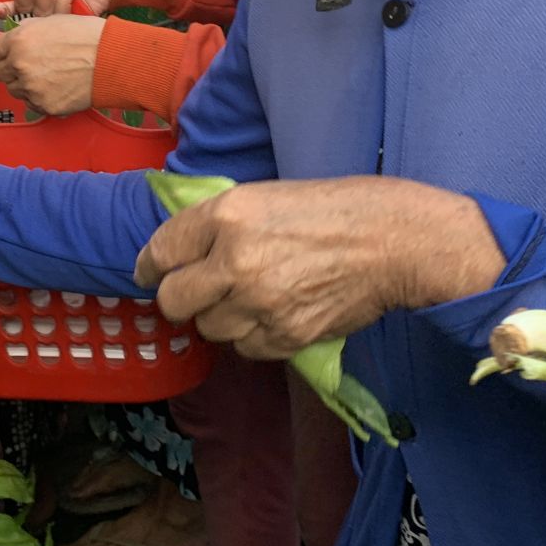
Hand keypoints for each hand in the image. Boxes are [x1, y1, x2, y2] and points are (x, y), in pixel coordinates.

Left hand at [0, 14, 104, 115]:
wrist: (113, 59)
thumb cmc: (88, 37)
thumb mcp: (51, 21)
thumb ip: (25, 32)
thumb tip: (13, 38)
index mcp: (19, 41)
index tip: (1, 53)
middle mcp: (20, 66)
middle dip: (8, 68)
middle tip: (25, 63)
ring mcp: (32, 89)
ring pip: (14, 90)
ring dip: (24, 83)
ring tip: (46, 74)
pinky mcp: (45, 106)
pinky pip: (32, 103)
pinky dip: (39, 97)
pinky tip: (55, 85)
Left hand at [132, 177, 502, 358]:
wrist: (395, 241)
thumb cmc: (335, 208)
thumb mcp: (266, 196)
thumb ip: (221, 224)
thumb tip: (183, 250)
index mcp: (227, 216)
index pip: (160, 251)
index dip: (150, 266)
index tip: (152, 273)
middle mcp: (234, 262)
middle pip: (173, 300)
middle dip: (181, 297)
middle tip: (198, 290)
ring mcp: (259, 304)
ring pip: (209, 329)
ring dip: (222, 317)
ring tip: (252, 296)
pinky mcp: (286, 337)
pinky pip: (246, 349)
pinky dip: (254, 336)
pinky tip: (276, 312)